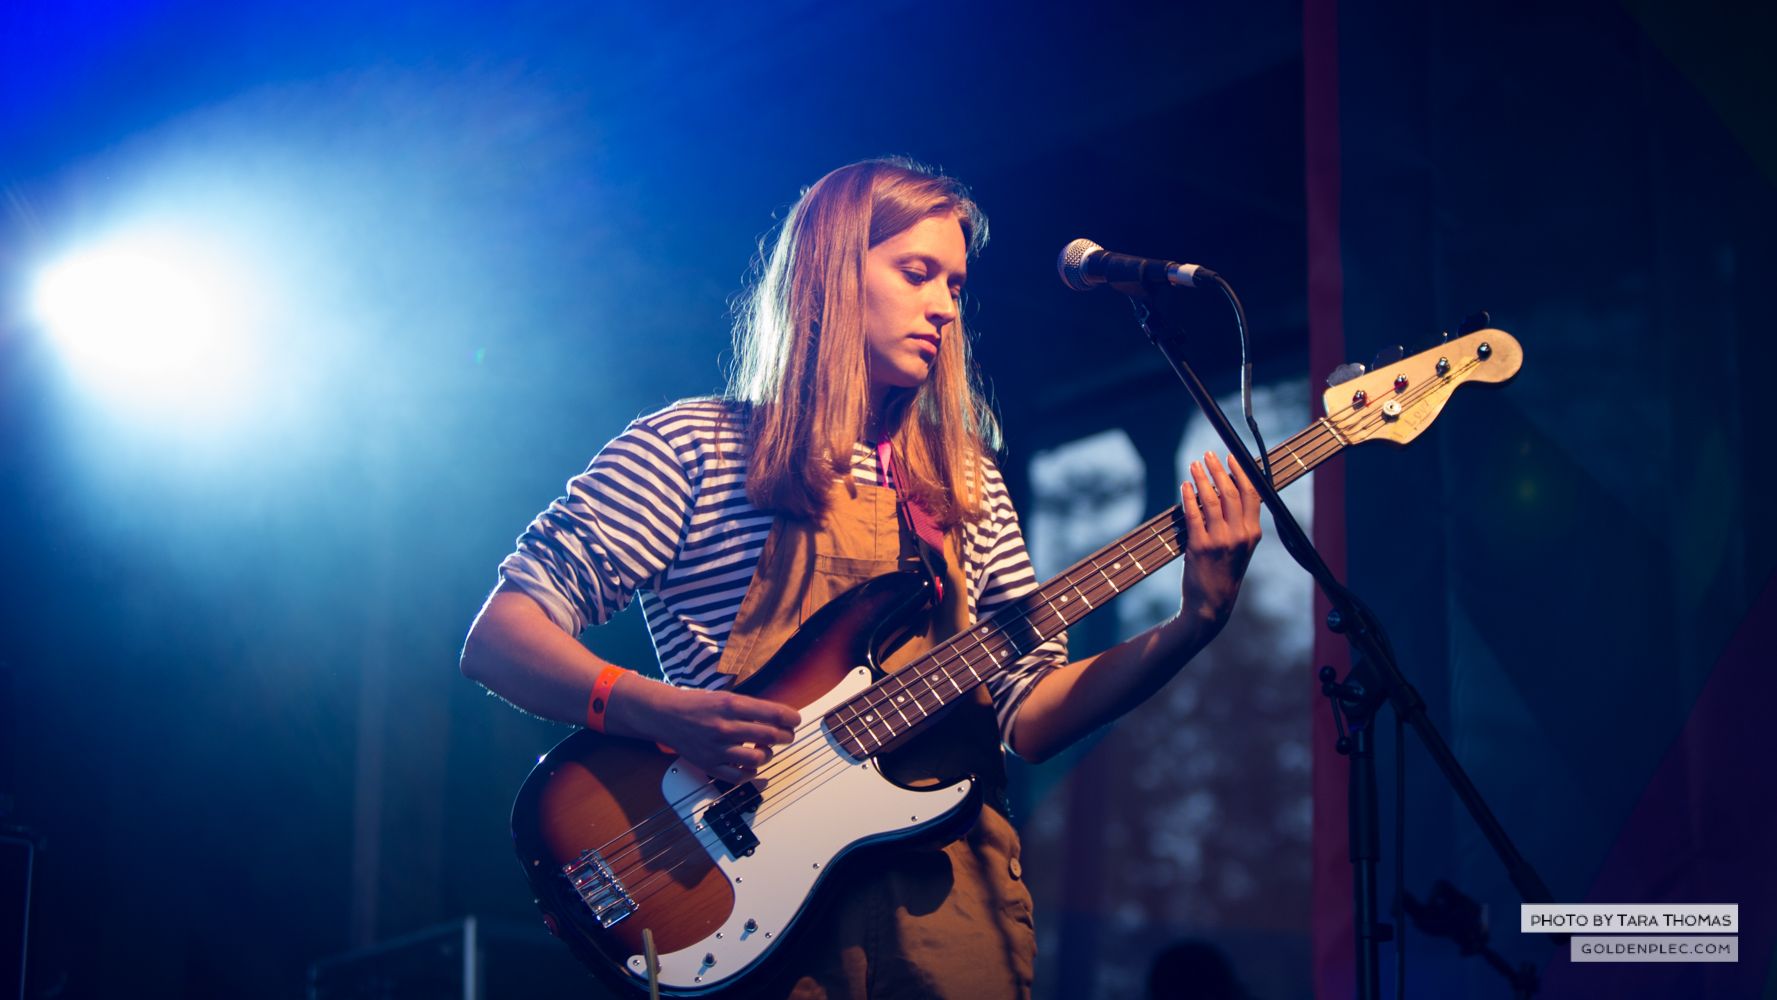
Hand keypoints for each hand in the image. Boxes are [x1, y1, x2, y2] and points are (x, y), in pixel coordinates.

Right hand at [609, 677, 801, 784]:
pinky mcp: (710, 765)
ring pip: (758, 759)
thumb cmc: (699, 705)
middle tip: (787, 735)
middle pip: (769, 736)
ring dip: (768, 754)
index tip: (796, 720)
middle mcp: (725, 727)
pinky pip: (739, 777)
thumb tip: (780, 718)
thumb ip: (751, 708)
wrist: (667, 716)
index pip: (771, 713)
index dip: (790, 718)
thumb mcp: (726, 697)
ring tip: (766, 749)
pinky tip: (753, 766)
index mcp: (730, 705)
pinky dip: (752, 774)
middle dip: (785, 736)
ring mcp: (717, 749)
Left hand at [1178, 452, 1262, 630]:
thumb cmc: (1224, 573)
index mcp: (1253, 533)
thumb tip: (1230, 492)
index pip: (1252, 494)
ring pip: (1211, 499)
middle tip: (1208, 455)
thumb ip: (1241, 524)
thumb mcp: (1241, 548)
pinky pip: (1193, 515)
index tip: (1232, 457)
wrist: (1211, 605)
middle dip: (1219, 469)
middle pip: (1231, 492)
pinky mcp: (1199, 547)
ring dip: (1201, 478)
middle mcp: (1240, 535)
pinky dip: (1188, 497)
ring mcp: (1220, 541)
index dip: (1241, 472)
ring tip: (1194, 465)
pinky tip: (1184, 486)